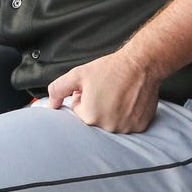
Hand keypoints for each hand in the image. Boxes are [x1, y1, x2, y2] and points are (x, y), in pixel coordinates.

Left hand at [45, 51, 159, 132]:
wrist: (140, 64)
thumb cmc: (110, 68)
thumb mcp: (77, 74)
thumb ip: (58, 89)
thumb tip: (51, 105)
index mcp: (90, 117)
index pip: (79, 110)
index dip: (83, 96)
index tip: (93, 87)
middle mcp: (108, 126)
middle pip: (95, 118)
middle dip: (96, 105)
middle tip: (106, 89)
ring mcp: (126, 128)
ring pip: (111, 121)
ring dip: (112, 110)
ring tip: (118, 93)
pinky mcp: (140, 125)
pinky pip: (128, 123)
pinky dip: (127, 114)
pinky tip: (128, 99)